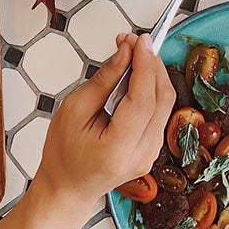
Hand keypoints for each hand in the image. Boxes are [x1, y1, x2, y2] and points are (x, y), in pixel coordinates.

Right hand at [37, 32, 174, 203]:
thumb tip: (125, 53)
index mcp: (118, 149)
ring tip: (133, 53)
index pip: (143, 99)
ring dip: (153, 73)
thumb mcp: (74, 110)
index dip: (145, 64)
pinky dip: (152, 87)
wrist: (67, 188)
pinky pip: (160, 110)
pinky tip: (137, 74)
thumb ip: (104, 80)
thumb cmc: (63, 154)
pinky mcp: (153, 147)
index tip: (139, 40)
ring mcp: (151, 153)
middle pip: (162, 99)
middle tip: (134, 41)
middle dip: (151, 63)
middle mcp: (142, 154)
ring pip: (166, 103)